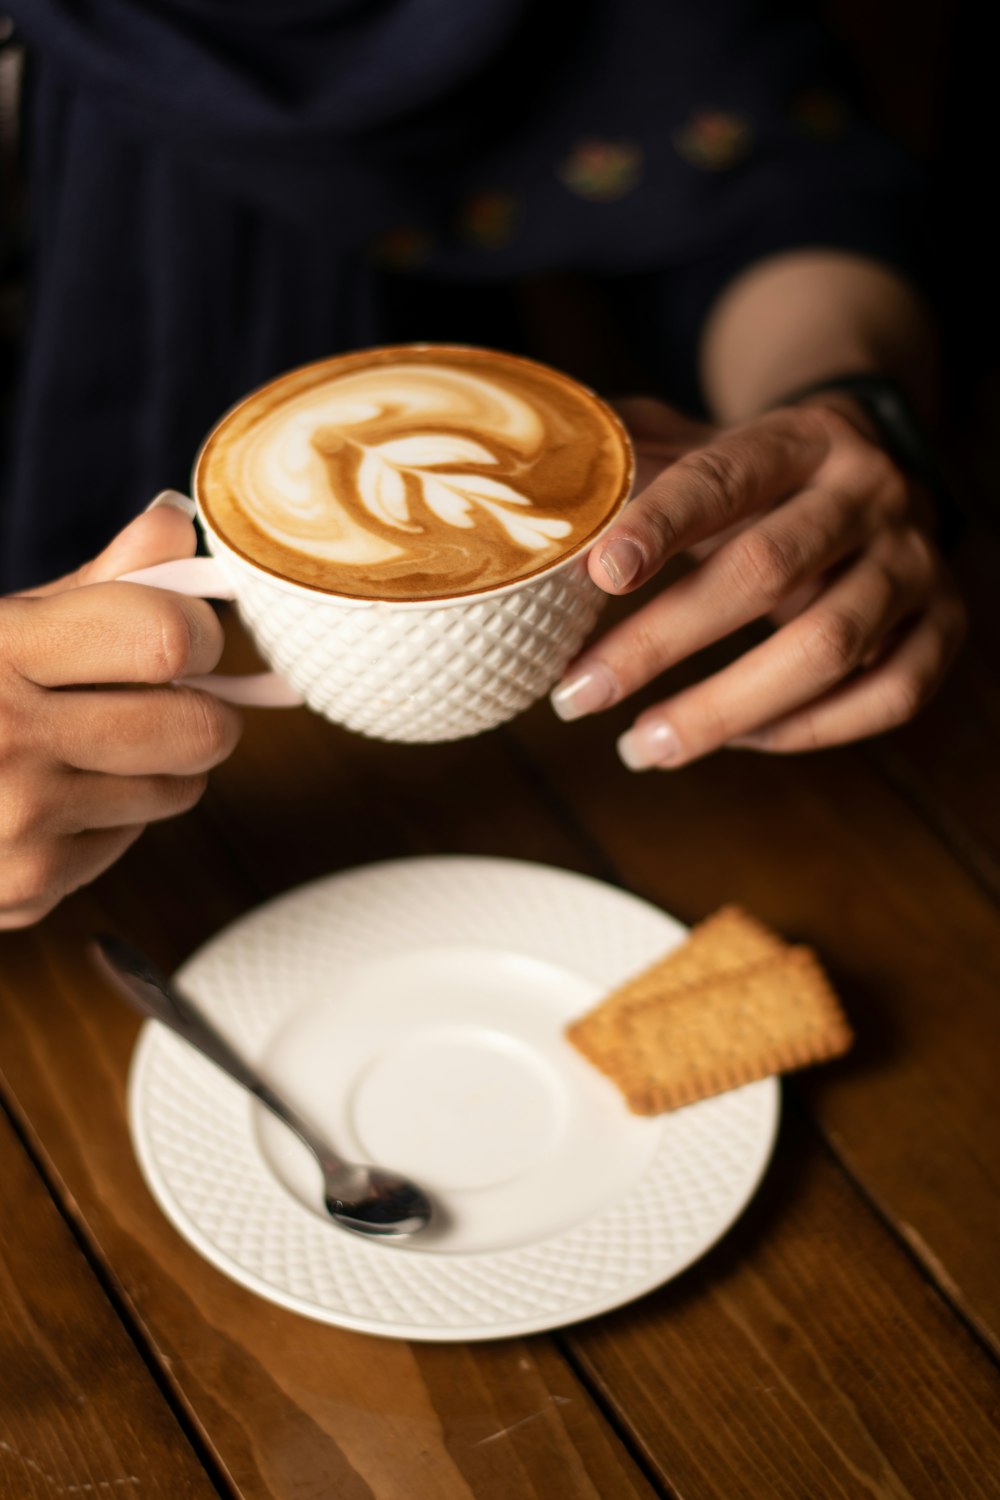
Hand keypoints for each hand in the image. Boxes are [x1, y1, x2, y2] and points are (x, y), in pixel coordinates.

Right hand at [0, 500, 241, 927]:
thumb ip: (94, 582)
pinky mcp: (30, 887)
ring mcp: (20, 825)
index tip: (187, 636)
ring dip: (158, 766)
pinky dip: (109, 818)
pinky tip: (48, 796)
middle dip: (201, 707)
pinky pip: (130, 839)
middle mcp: (7, 740)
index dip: (198, 633)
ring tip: (88, 744)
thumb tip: (178, 526)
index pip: (167, 640)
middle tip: (164, 695)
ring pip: (179, 788)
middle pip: (198, 728)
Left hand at [551, 396, 965, 766]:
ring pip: (828, 648)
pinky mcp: (943, 626)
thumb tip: (527, 501)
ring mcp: (913, 564)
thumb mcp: (704, 444)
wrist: (877, 469)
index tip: (597, 575)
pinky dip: (806, 730)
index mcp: (800, 438)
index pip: (726, 476)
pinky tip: (736, 740)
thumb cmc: (760, 474)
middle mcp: (868, 496)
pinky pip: (886, 696)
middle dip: (660, 644)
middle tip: (577, 697)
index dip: (661, 523)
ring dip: (724, 710)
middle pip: (767, 571)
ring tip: (640, 748)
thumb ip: (630, 464)